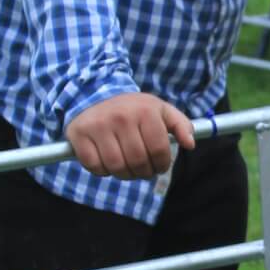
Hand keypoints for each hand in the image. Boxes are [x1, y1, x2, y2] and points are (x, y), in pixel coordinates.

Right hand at [66, 93, 195, 178]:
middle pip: (138, 162)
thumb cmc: (133, 109)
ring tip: (128, 169)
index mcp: (145, 111)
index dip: (162, 165)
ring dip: (125, 175)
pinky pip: (94, 166)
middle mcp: (121, 117)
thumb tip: (190, 144)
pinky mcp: (79, 134)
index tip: (160, 167)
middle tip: (144, 170)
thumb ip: (181, 125)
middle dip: (144, 172)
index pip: (159, 151)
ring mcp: (98, 125)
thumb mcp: (161, 110)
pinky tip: (108, 162)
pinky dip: (102, 171)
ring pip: (117, 167)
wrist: (94, 94)